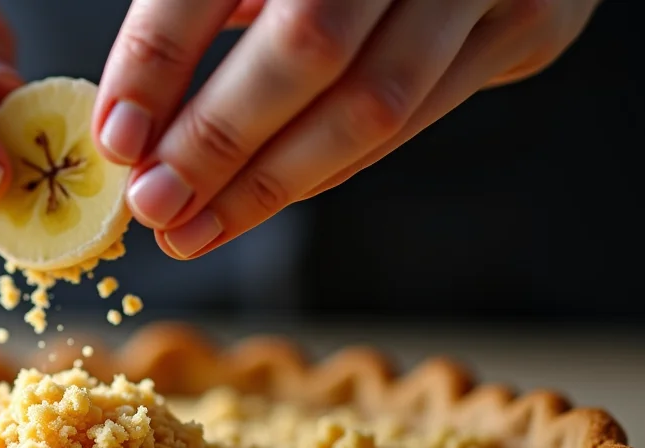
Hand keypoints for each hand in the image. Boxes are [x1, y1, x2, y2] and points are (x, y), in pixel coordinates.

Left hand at [93, 0, 600, 259]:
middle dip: (217, 142)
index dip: (158, 60)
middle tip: (153, 207)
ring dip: (272, 183)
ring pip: (371, 104)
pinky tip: (268, 196)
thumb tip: (137, 121)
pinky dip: (331, 168)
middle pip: (305, 47)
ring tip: (196, 229)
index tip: (116, 138)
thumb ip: (208, 9)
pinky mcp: (528, 20)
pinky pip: (415, 118)